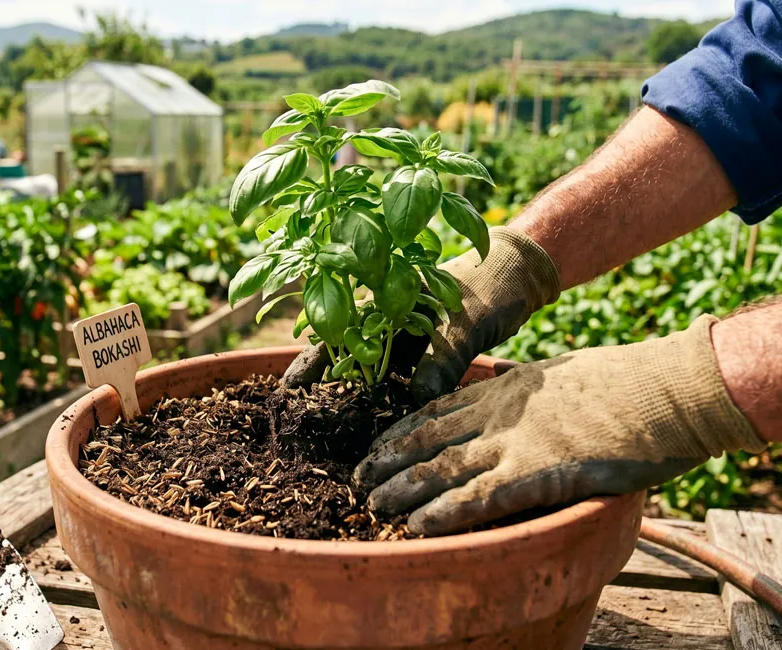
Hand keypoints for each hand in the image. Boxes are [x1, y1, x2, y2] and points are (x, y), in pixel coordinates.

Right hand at [282, 227, 559, 403]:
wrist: (528, 270)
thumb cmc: (495, 282)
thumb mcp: (467, 320)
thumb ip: (442, 358)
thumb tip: (416, 401)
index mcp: (387, 294)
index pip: (338, 328)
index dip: (311, 359)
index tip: (290, 390)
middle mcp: (390, 312)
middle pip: (346, 350)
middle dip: (323, 382)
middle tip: (300, 417)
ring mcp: (407, 330)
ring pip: (371, 365)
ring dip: (355, 392)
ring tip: (331, 425)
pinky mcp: (428, 346)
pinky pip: (401, 374)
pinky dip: (390, 393)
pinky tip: (379, 418)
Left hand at [354, 316, 765, 535]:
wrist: (666, 388)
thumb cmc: (624, 382)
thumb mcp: (558, 378)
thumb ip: (525, 395)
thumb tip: (517, 408)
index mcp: (501, 389)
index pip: (432, 410)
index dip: (397, 432)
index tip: (372, 448)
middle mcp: (496, 414)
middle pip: (423, 439)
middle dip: (385, 462)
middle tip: (356, 482)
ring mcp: (515, 441)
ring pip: (439, 468)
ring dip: (401, 489)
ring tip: (372, 505)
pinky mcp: (538, 471)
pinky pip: (478, 496)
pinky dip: (444, 513)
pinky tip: (419, 526)